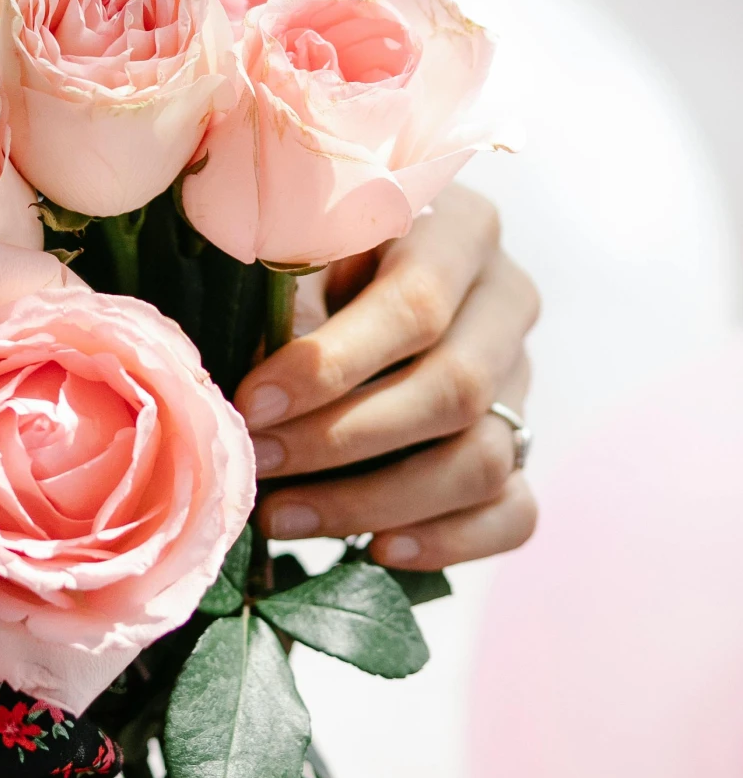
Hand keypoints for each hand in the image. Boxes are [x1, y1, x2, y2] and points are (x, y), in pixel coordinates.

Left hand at [234, 185, 538, 568]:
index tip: (252, 403)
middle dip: (343, 440)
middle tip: (260, 466)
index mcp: (460, 228)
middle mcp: (506, 300)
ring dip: (377, 501)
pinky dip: (449, 541)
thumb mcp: (300, 240)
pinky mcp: (525, 444)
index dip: (332, 364)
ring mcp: (523, 377)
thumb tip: (251, 396)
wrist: (363, 262)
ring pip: (483, 460)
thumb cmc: (317, 242)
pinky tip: (376, 549)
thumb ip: (288, 297)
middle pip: (455, 390)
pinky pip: (513, 512)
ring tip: (285, 516)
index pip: (415, 307)